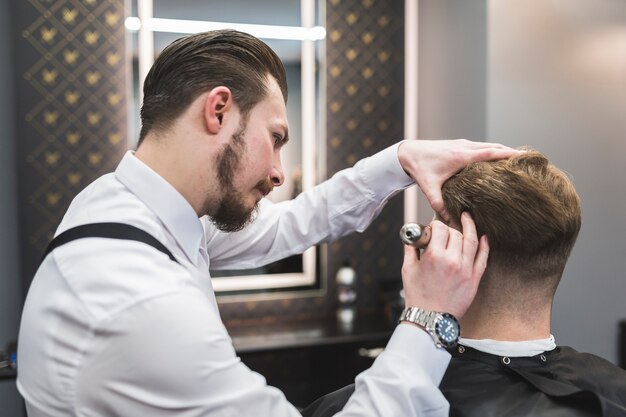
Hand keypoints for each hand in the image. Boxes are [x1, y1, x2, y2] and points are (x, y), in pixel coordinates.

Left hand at [398, 139, 520, 219]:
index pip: (491, 152)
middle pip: (495, 147)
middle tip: (529, 160)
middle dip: (512, 153)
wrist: (407, 154)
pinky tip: (498, 160)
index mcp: (461, 156)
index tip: (525, 157)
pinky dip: (492, 151)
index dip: (509, 154)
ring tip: (518, 161)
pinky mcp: (459, 145)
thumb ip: (439, 205)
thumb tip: (450, 223)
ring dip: (503, 151)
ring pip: (489, 146)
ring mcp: (462, 144)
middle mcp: (464, 147)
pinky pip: (481, 147)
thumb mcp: (429, 188)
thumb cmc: (419, 169)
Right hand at [401, 213, 487, 318]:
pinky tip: (483, 236)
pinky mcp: (474, 278)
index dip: (436, 225)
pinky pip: (483, 257)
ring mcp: (466, 269)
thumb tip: (411, 236)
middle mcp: (452, 260)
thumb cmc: (418, 296)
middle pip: (456, 233)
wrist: (430, 319)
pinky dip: (484, 245)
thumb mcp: (407, 269)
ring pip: (471, 240)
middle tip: (445, 231)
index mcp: (434, 256)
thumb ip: (411, 249)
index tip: (433, 228)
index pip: (440, 229)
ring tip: (467, 218)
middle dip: (449, 228)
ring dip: (470, 227)